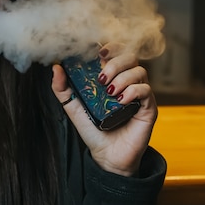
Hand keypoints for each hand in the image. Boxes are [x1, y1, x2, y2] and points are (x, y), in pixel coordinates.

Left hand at [51, 43, 157, 176]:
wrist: (107, 157)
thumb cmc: (94, 132)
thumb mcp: (74, 108)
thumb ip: (63, 89)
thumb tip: (56, 67)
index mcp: (112, 79)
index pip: (117, 53)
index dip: (111, 47)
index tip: (99, 53)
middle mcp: (128, 83)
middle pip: (131, 57)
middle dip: (115, 62)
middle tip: (102, 78)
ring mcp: (139, 95)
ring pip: (140, 71)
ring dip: (123, 78)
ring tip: (110, 93)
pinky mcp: (148, 108)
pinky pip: (146, 90)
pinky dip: (132, 91)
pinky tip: (120, 101)